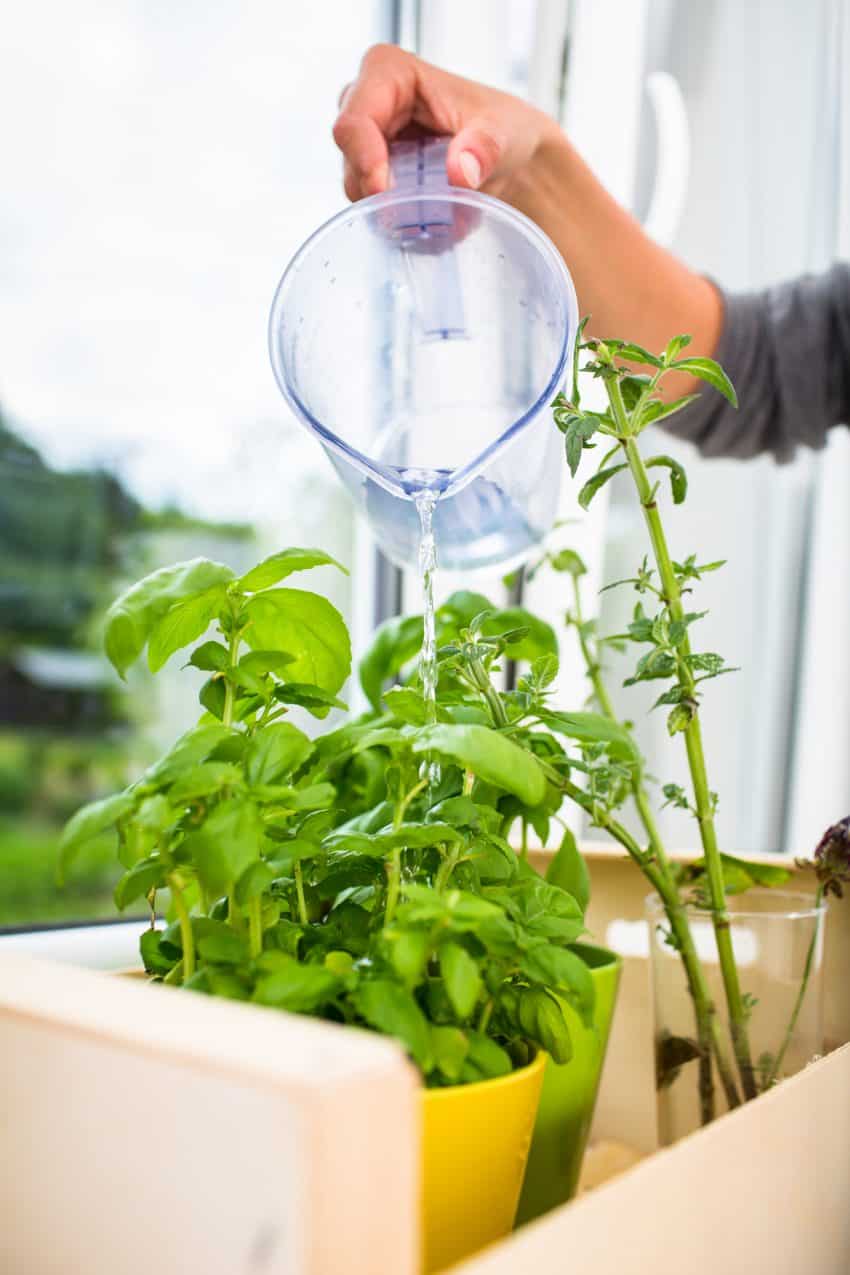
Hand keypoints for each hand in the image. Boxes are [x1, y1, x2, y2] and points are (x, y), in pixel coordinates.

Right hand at [332, 44, 557, 203]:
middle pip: (350, 157)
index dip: (363, 159)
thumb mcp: (502, 132)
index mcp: (388, 72)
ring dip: (392, 208)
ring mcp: (368, 140)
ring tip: (433, 213)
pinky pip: (373, 204)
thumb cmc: (503, 128)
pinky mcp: (375, 172)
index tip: (386, 190)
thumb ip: (484, 149)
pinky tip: (429, 219)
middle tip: (412, 213)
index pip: (354, 121)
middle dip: (378, 190)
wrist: (511, 156)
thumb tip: (460, 172)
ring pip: (357, 186)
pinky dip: (400, 218)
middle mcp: (368, 103)